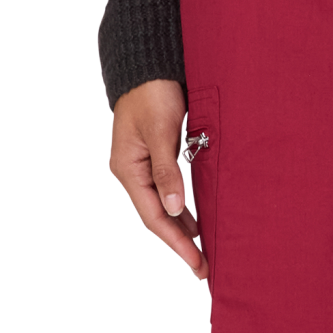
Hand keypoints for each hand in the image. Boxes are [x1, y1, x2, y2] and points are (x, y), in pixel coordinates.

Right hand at [108, 77, 208, 281]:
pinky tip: (196, 219)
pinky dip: (183, 208)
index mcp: (128, 169)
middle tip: (204, 268)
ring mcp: (141, 166)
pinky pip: (167, 191)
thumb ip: (167, 170)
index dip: (176, 241)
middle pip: (157, 216)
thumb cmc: (153, 92)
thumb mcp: (161, 130)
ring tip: (202, 252)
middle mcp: (132, 172)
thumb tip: (175, 208)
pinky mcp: (154, 157)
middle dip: (180, 243)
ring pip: (163, 206)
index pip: (154, 216)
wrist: (148, 65)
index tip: (196, 262)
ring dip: (182, 228)